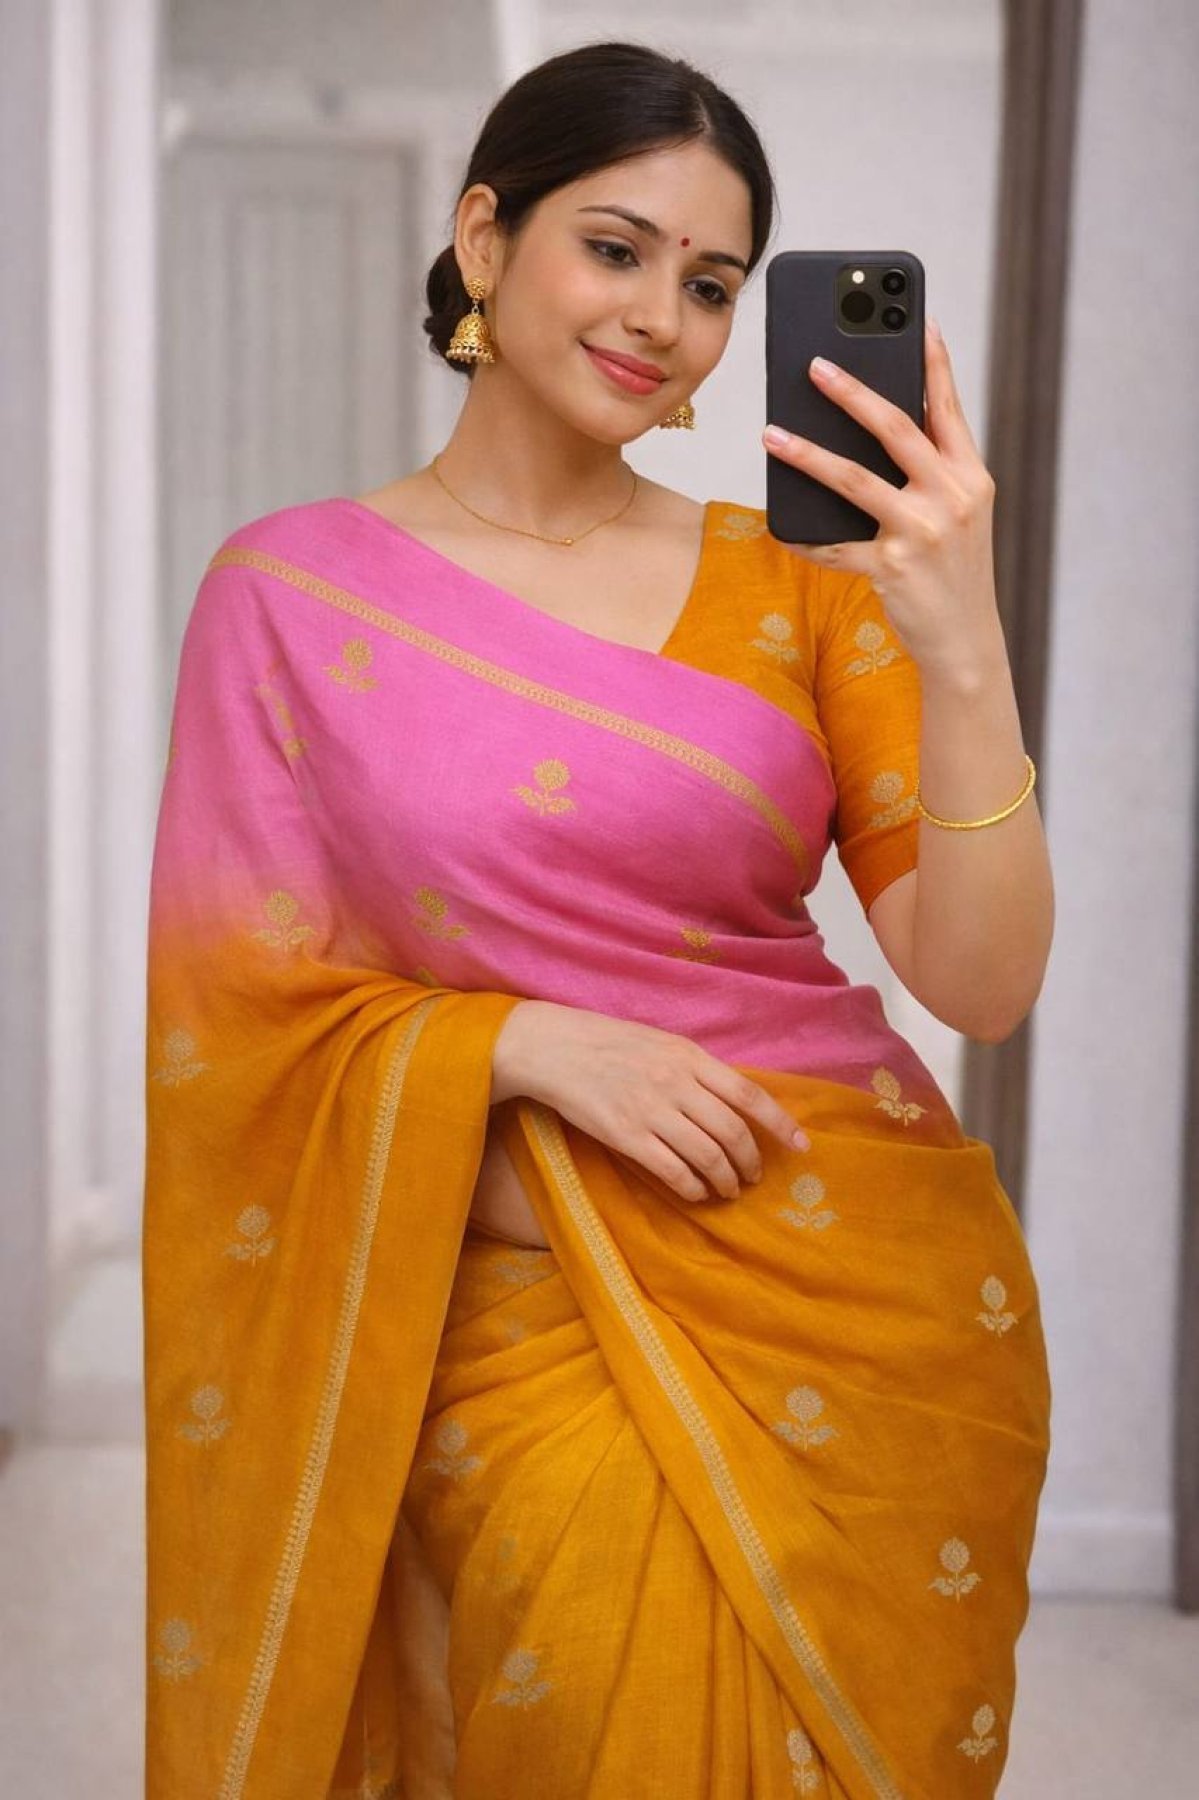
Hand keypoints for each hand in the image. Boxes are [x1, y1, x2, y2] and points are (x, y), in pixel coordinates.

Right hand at [492, 1000, 808, 1203]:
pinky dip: (692, 1187)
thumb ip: (695, 1068)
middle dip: (750, 1162)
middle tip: (753, 1177)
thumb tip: (731, 1099)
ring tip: (728, 1189)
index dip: (780, 1124)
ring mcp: (651, 1110)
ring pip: (707, 1156)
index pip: (749, 1094)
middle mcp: (676, 1083)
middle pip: (732, 1132)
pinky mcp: (625, 1136)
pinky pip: (672, 1171)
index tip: (801, 1146)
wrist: (553, 1047)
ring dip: (725, 1180)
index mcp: (689, 1056)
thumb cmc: (607, 1042)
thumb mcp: (661, 1042)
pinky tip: (695, 1193)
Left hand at [762, 318, 1004, 680]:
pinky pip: (834, 545)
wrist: (966, 640)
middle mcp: (952, 497)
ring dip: (806, 453)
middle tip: (813, 364)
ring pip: (853, 479)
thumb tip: (881, 424)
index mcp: (971, 476)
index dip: (932, 361)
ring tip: (770, 433)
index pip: (948, 407)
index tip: (916, 319)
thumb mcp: (960, 514)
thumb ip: (932, 471)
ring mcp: (921, 532)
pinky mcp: (890, 568)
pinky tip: (782, 524)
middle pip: (895, 428)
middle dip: (851, 391)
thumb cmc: (954, 570)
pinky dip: (805, 536)